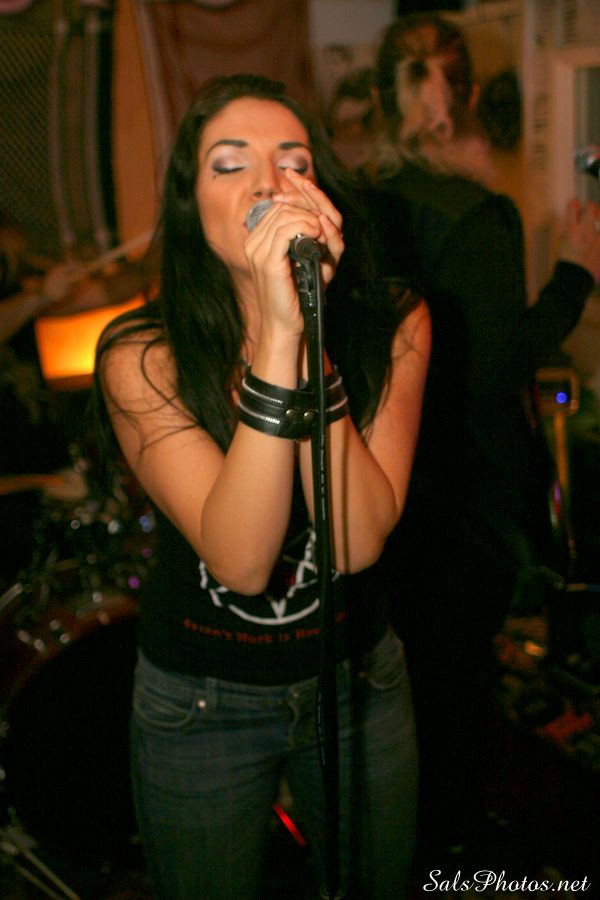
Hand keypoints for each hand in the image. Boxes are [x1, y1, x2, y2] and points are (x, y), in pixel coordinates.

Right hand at [244, 170, 343, 336]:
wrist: (284, 324)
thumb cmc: (297, 296)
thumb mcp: (303, 262)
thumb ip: (305, 238)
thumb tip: (317, 216)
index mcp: (257, 241)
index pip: (277, 207)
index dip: (301, 204)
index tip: (318, 218)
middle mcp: (253, 243)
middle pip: (282, 207)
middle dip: (307, 209)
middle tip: (322, 227)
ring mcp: (257, 251)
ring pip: (285, 215)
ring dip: (309, 219)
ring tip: (321, 232)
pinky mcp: (268, 261)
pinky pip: (286, 230)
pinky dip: (305, 227)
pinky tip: (316, 234)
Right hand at [556, 198, 599, 280]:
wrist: (575, 276)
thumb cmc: (566, 260)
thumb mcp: (561, 242)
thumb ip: (569, 228)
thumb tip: (574, 218)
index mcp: (571, 229)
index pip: (573, 206)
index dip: (574, 204)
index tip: (575, 205)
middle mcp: (585, 230)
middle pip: (591, 208)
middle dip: (590, 208)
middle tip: (588, 213)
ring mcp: (597, 236)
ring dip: (598, 217)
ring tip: (595, 223)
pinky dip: (599, 230)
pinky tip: (596, 233)